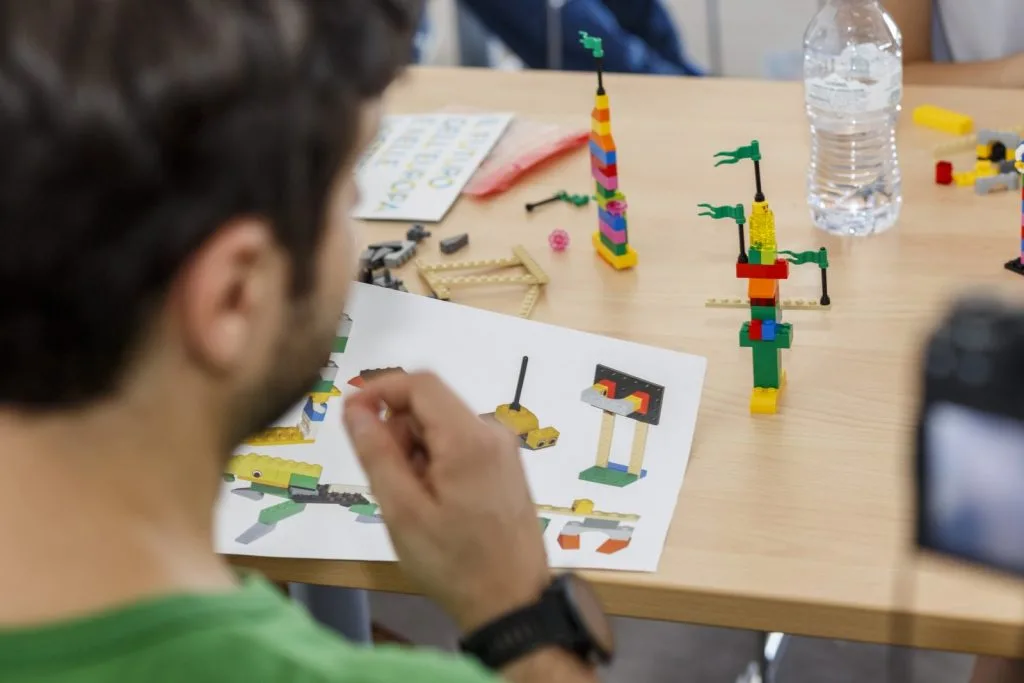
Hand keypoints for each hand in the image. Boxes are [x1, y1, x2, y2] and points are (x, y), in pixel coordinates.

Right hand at [343, 371, 549, 632]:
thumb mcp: (403, 511)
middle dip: (399, 432)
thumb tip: (355, 408)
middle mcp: (492, 432)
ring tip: (415, 501)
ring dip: (417, 451)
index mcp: (469, 437)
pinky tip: (436, 503)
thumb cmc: (453, 562)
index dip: (380, 390)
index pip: (420, 383)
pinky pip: (461, 444)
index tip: (351, 417)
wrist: (513, 603)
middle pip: (431, 405)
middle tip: (389, 482)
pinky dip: (437, 461)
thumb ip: (377, 453)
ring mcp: (504, 449)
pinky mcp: (507, 466)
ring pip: (444, 426)